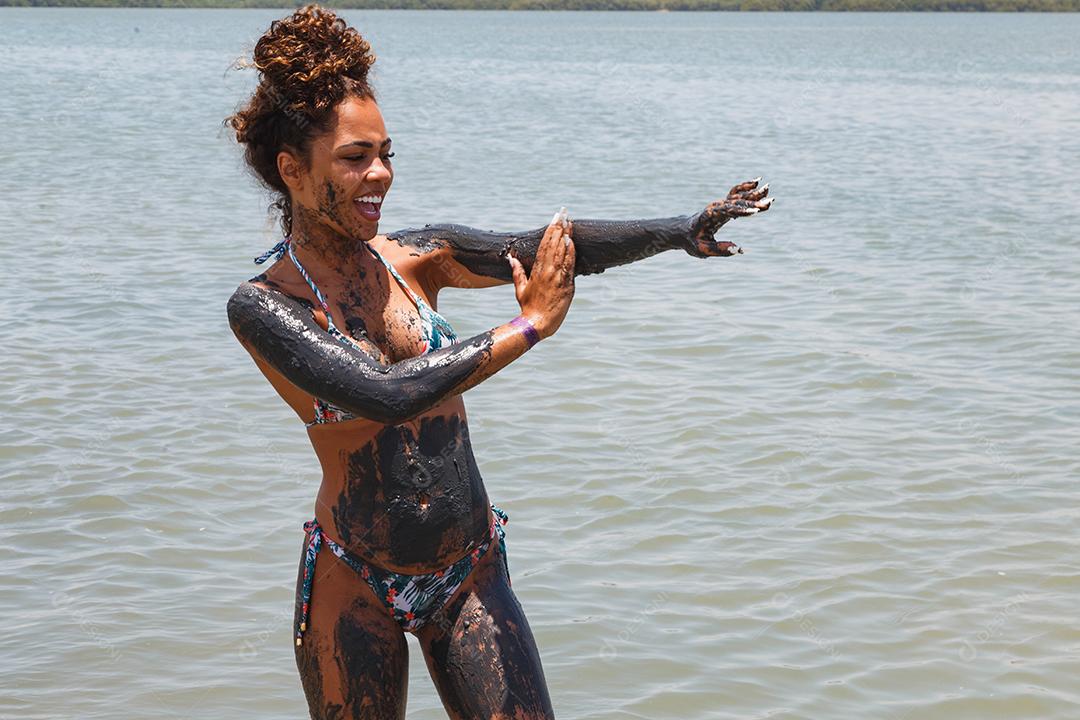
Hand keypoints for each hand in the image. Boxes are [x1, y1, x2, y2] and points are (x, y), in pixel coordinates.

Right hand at [507, 208, 575, 339]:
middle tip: (564, 213)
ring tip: (570, 222)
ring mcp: (557, 278)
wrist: (537, 324)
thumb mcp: (520, 288)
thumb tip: (511, 258)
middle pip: (554, 244)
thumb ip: (517, 271)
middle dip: (559, 227)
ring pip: (562, 252)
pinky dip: (571, 253)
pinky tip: (572, 242)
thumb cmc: (528, 307)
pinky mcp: (567, 286)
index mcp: (536, 270)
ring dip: (566, 236)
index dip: (550, 230)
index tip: (555, 218)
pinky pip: (570, 266)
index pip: (544, 245)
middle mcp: (547, 271)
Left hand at [685, 178, 772, 257]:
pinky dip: (746, 188)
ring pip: (738, 196)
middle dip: (753, 202)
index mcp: (710, 216)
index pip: (728, 211)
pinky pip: (736, 193)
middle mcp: (716, 207)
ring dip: (753, 193)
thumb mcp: (702, 250)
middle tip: (770, 202)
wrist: (683, 231)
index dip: (741, 211)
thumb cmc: (692, 242)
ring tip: (768, 188)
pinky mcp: (723, 204)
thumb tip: (737, 249)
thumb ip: (719, 250)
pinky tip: (757, 182)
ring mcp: (720, 204)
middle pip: (736, 202)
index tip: (755, 212)